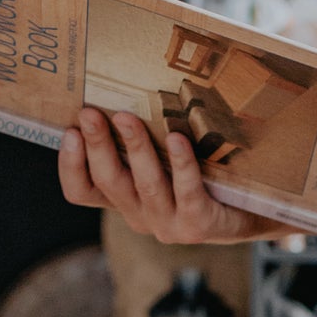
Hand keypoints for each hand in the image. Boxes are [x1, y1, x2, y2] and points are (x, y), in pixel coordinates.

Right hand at [58, 106, 273, 243]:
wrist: (248, 215)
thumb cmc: (201, 180)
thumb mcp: (163, 164)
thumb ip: (139, 144)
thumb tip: (120, 91)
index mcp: (125, 200)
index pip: (82, 192)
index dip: (70, 165)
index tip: (68, 132)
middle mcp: (141, 216)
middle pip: (109, 182)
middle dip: (98, 145)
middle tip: (90, 113)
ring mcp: (168, 224)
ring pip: (145, 185)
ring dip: (134, 148)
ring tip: (126, 118)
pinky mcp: (198, 225)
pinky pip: (187, 190)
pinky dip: (180, 164)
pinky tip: (177, 139)